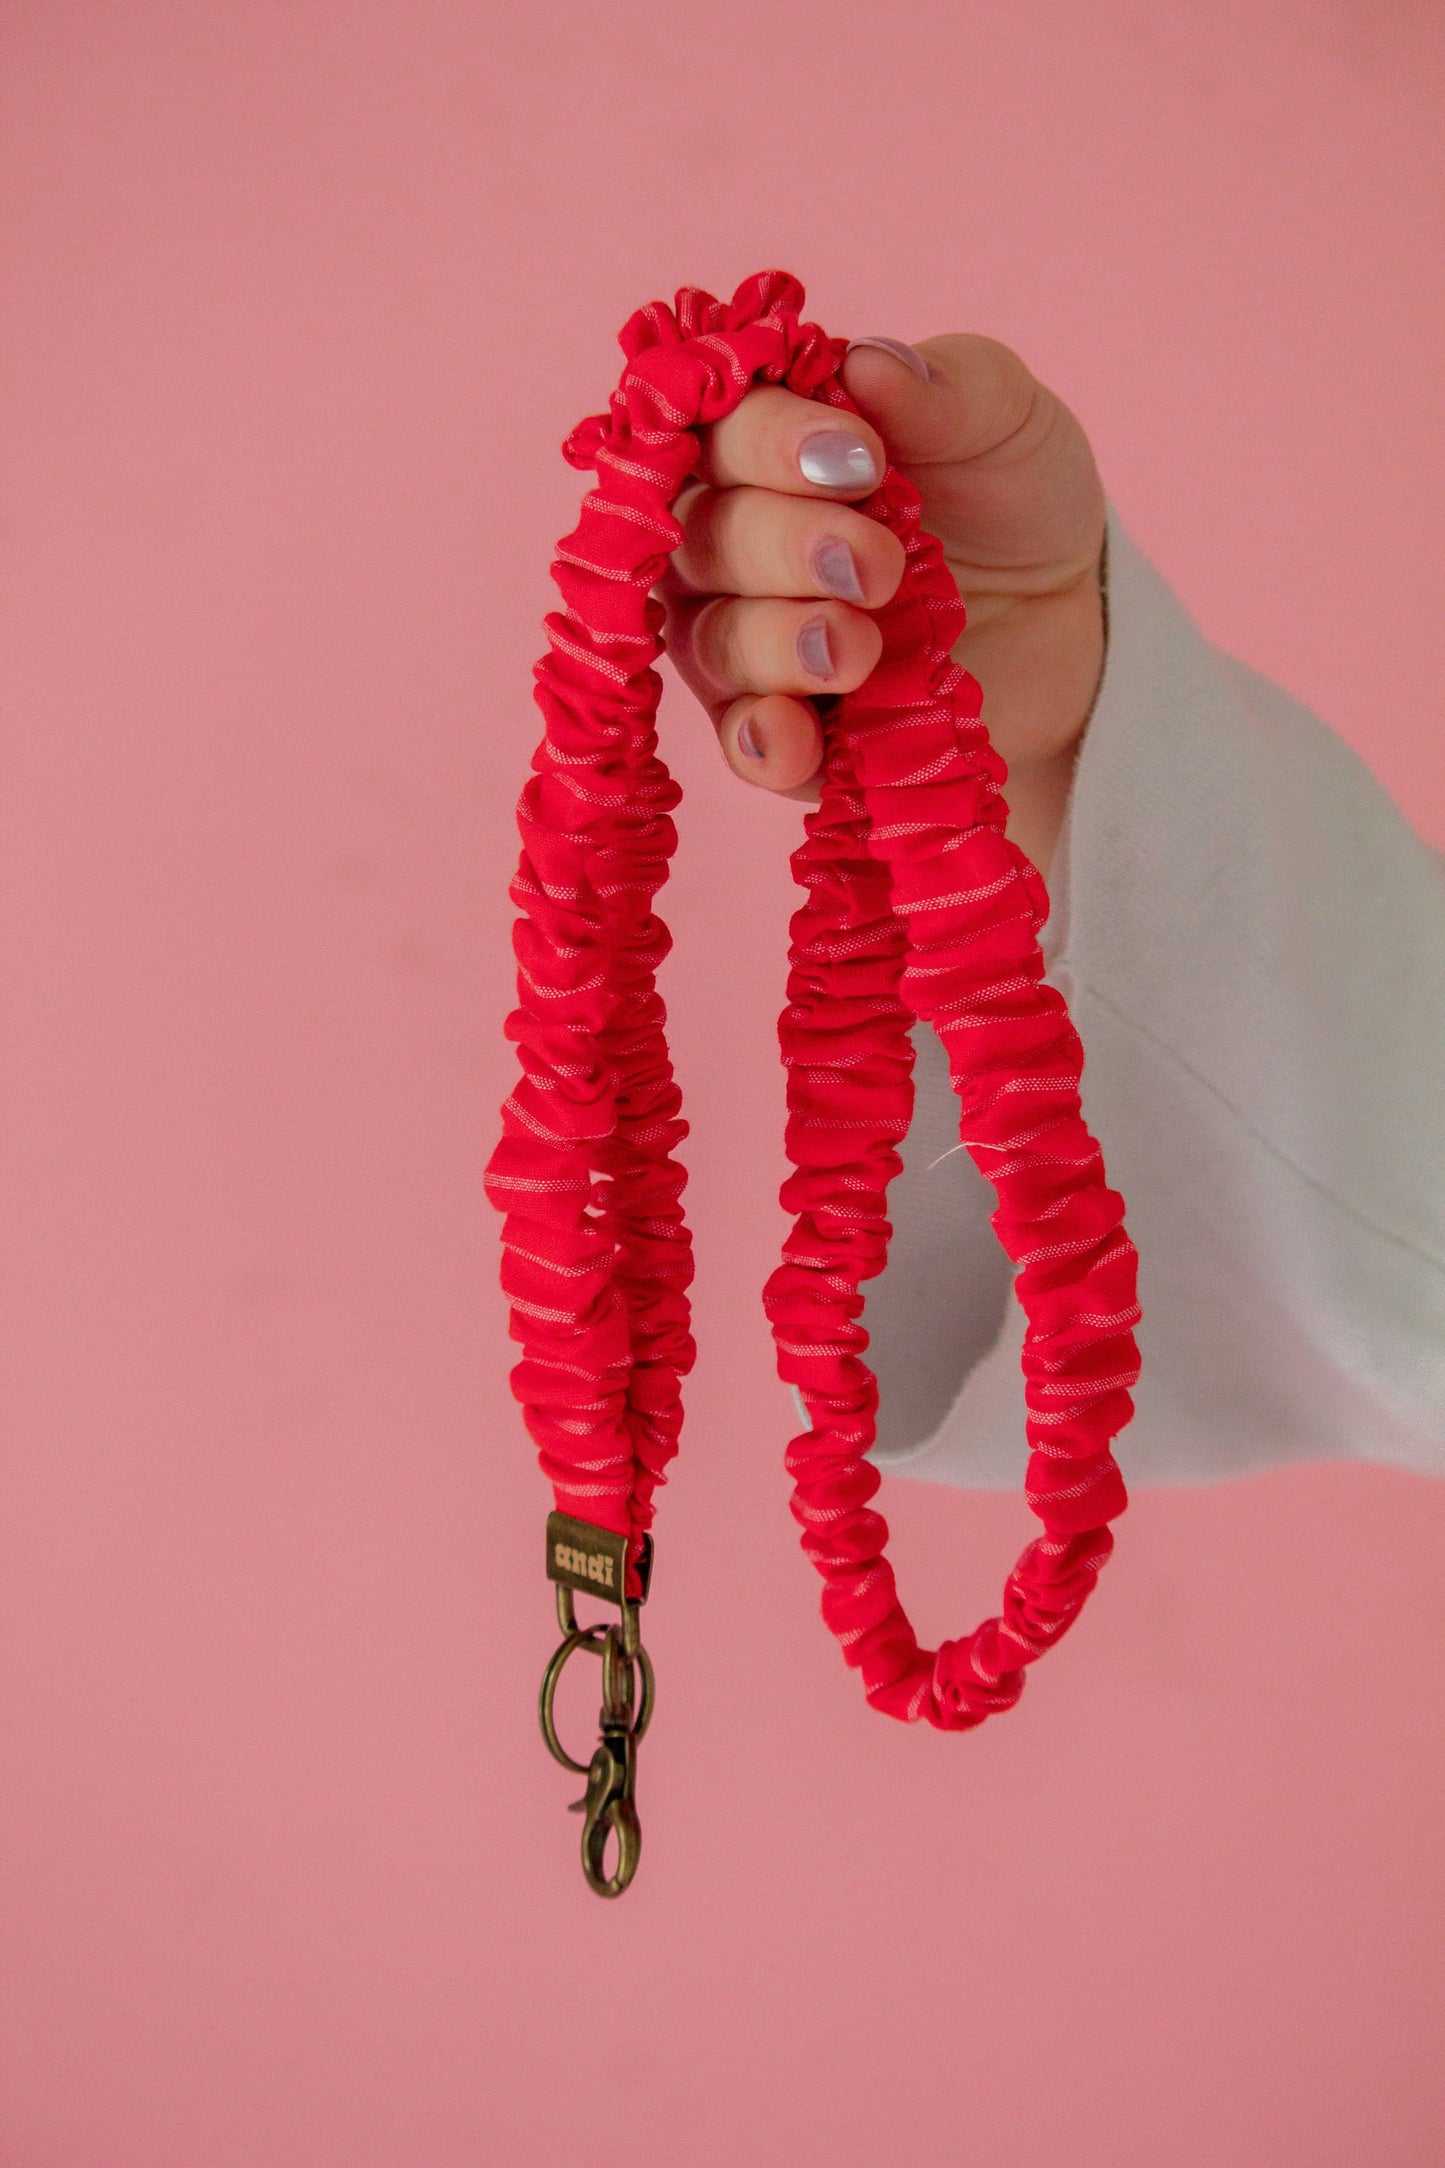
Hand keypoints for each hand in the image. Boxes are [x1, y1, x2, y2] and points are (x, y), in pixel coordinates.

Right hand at [657, 335, 1107, 879]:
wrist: (1074, 621)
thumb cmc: (1014, 500)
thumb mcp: (1008, 423)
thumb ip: (950, 385)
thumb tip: (867, 364)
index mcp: (767, 448)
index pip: (717, 431)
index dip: (769, 443)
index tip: (861, 461)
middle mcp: (734, 544)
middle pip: (699, 540)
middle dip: (784, 547)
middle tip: (878, 565)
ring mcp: (750, 645)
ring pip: (712, 641)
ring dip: (778, 641)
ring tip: (858, 645)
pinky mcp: (788, 736)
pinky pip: (741, 743)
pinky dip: (763, 740)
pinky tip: (797, 732)